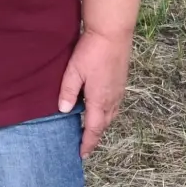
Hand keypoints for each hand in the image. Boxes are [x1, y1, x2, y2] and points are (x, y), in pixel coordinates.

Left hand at [57, 28, 132, 157]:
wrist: (112, 33)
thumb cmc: (91, 51)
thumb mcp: (73, 71)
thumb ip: (67, 91)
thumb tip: (63, 110)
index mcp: (99, 100)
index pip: (94, 128)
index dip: (88, 143)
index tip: (82, 153)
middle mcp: (112, 99)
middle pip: (104, 124)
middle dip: (95, 136)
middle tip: (85, 144)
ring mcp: (119, 91)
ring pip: (111, 115)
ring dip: (102, 124)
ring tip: (91, 129)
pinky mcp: (121, 82)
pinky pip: (115, 105)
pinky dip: (107, 113)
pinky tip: (99, 108)